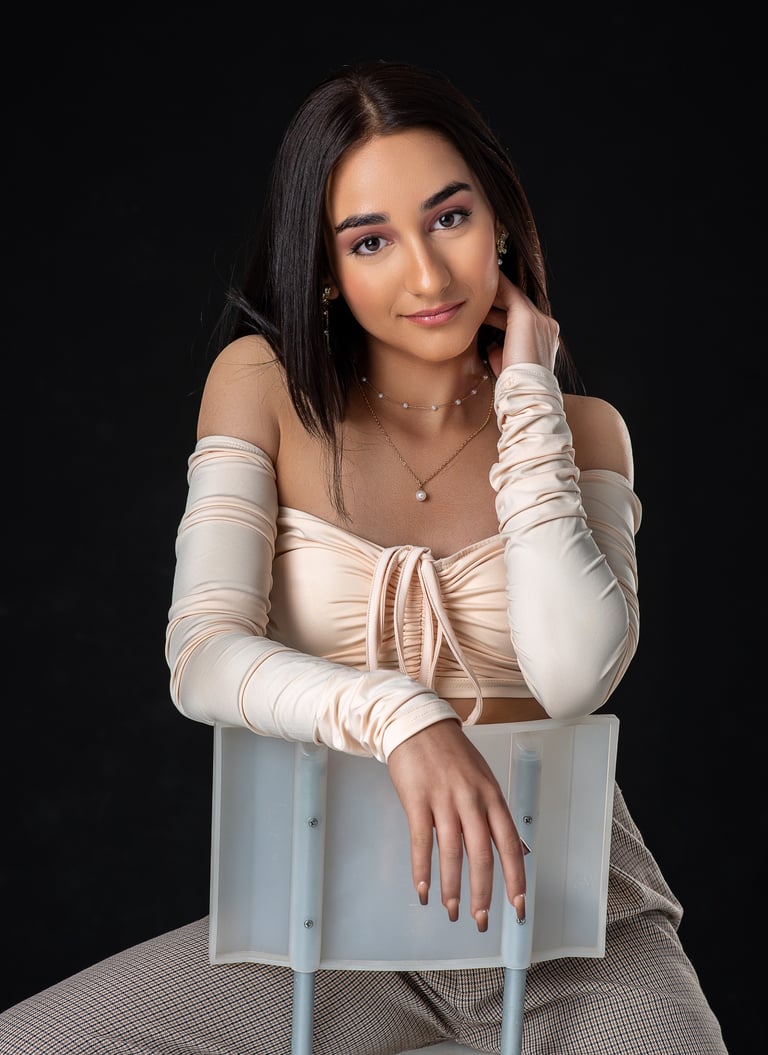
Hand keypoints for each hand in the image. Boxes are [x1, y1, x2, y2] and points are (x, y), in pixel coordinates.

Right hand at [387, 719, 526, 930]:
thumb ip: (494, 814)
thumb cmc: (451, 753)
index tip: (517, 907)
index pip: (509, 844)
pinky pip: (421, 842)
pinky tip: (423, 889)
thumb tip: (515, 851)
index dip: (515, 879)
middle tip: (480, 920)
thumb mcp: (483, 778)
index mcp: (492, 796)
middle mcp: (471, 800)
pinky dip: (422, 870)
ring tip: (452, 911)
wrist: (418, 725)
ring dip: (452, 888)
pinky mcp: (417, 800)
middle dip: (482, 894)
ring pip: (451, 853)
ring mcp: (443, 799)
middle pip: (481, 855)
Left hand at [484, 272, 559, 377]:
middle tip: (480, 291)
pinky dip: (496, 289)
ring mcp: (540, 320)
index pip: (522, 316)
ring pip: (515, 298)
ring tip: (478, 286)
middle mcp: (546, 325)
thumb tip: (490, 342)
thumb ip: (501, 347)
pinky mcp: (528, 318)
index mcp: (545, 337)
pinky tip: (482, 286)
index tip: (486, 306)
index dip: (503, 310)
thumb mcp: (507, 361)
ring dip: (496, 292)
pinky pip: (510, 296)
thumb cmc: (513, 383)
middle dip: (499, 297)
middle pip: (520, 304)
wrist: (525, 392)